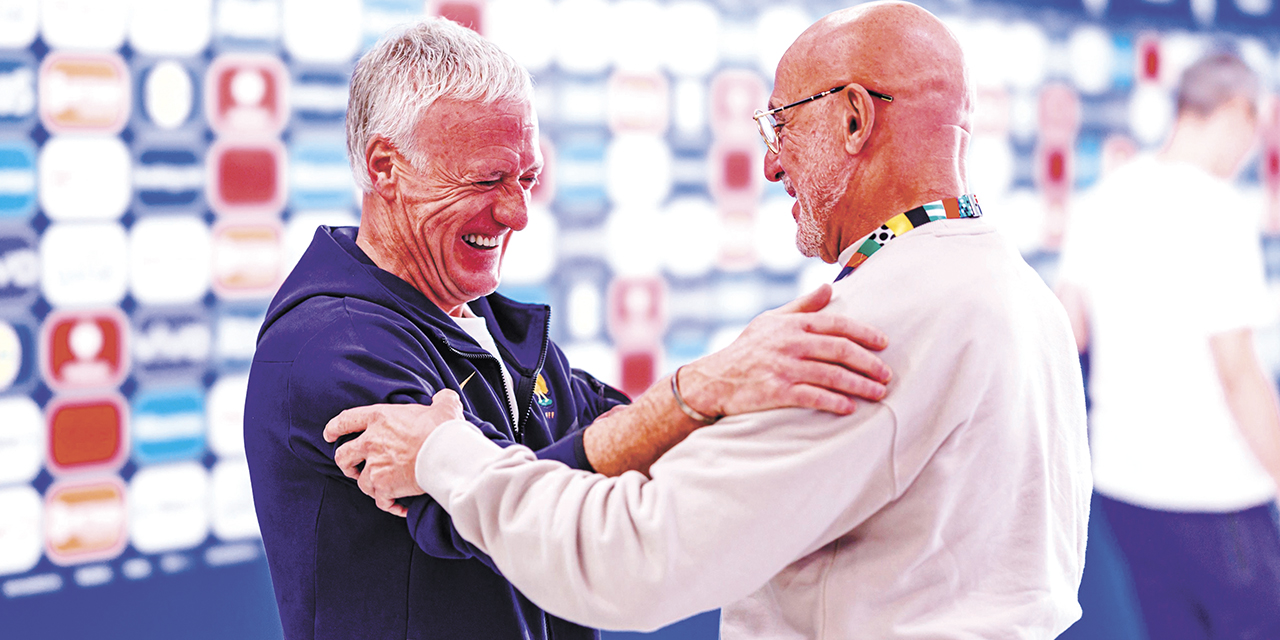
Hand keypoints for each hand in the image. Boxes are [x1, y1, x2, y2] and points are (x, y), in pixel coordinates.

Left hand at [323, 389, 465, 516]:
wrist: (446, 454)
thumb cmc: (443, 429)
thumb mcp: (444, 405)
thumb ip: (440, 399)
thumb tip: (443, 398)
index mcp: (379, 418)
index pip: (345, 421)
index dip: (334, 428)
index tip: (329, 435)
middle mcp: (370, 442)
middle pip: (343, 455)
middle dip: (345, 464)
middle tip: (352, 468)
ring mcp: (374, 466)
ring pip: (361, 482)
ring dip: (371, 486)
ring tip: (384, 489)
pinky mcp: (384, 487)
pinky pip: (381, 501)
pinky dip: (390, 505)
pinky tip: (400, 507)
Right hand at [679, 283, 889, 417]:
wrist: (714, 379)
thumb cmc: (747, 349)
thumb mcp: (771, 320)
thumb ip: (803, 306)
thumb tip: (829, 288)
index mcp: (792, 324)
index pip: (837, 325)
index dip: (864, 333)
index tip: (884, 343)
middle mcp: (790, 343)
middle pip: (840, 350)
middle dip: (869, 362)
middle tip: (887, 374)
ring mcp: (784, 368)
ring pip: (832, 375)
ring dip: (859, 385)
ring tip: (878, 393)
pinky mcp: (777, 392)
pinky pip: (813, 397)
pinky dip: (834, 402)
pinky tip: (850, 408)